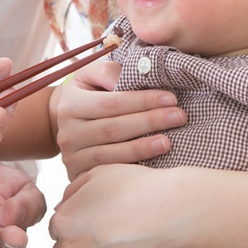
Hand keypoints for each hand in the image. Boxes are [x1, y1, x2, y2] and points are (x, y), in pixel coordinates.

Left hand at [49, 164, 194, 247]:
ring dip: (94, 245)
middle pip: (66, 245)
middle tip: (107, 225)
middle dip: (81, 237)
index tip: (97, 213)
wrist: (172, 209)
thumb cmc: (136, 188)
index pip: (58, 226)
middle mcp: (71, 247)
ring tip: (117, 234)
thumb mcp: (98, 175)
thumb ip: (73, 190)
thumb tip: (63, 205)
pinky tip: (125, 240)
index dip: (77, 218)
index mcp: (64, 222)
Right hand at [55, 59, 186, 179]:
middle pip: (113, 129)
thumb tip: (126, 79)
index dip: (142, 101)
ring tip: (169, 141)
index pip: (110, 103)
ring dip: (143, 147)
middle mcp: (67, 133)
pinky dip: (132, 168)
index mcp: (70, 104)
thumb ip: (108, 71)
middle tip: (179, 116)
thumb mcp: (92, 74)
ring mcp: (72, 158)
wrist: (69, 121)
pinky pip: (108, 173)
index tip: (171, 98)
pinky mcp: (79, 176)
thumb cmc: (90, 92)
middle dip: (149, 122)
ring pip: (112, 154)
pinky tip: (152, 165)